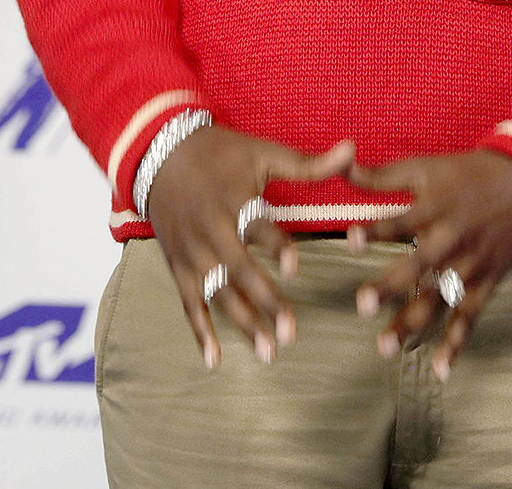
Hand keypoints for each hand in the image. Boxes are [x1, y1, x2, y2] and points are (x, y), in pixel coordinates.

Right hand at [146, 123, 353, 367]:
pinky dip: (200, 332)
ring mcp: (194, 253)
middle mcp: (213, 232)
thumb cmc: (219, 153)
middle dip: (266, 302)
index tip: (293, 267)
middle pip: (240, 271)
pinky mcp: (179, 266)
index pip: (258, 227)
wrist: (159, 155)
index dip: (276, 245)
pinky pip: (189, 304)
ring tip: (269, 353)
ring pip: (219, 295)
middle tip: (291, 332)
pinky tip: (214, 361)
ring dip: (244, 324)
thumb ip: (308, 164)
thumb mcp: (262, 153)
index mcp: (236, 202)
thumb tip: (351, 150)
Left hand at [347, 149, 511, 380]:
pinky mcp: (486, 283)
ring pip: (439, 299)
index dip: (376, 229)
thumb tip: (340, 163)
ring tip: (385, 347)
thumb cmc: (470, 174)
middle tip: (362, 303)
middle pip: (418, 265)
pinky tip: (439, 370)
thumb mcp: (428, 167)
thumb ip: (381, 175)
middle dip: (390, 285)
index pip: (401, 220)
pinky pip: (469, 318)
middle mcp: (452, 238)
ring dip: (412, 323)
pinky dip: (456, 345)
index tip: (350, 239)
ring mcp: (470, 265)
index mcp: (436, 207)